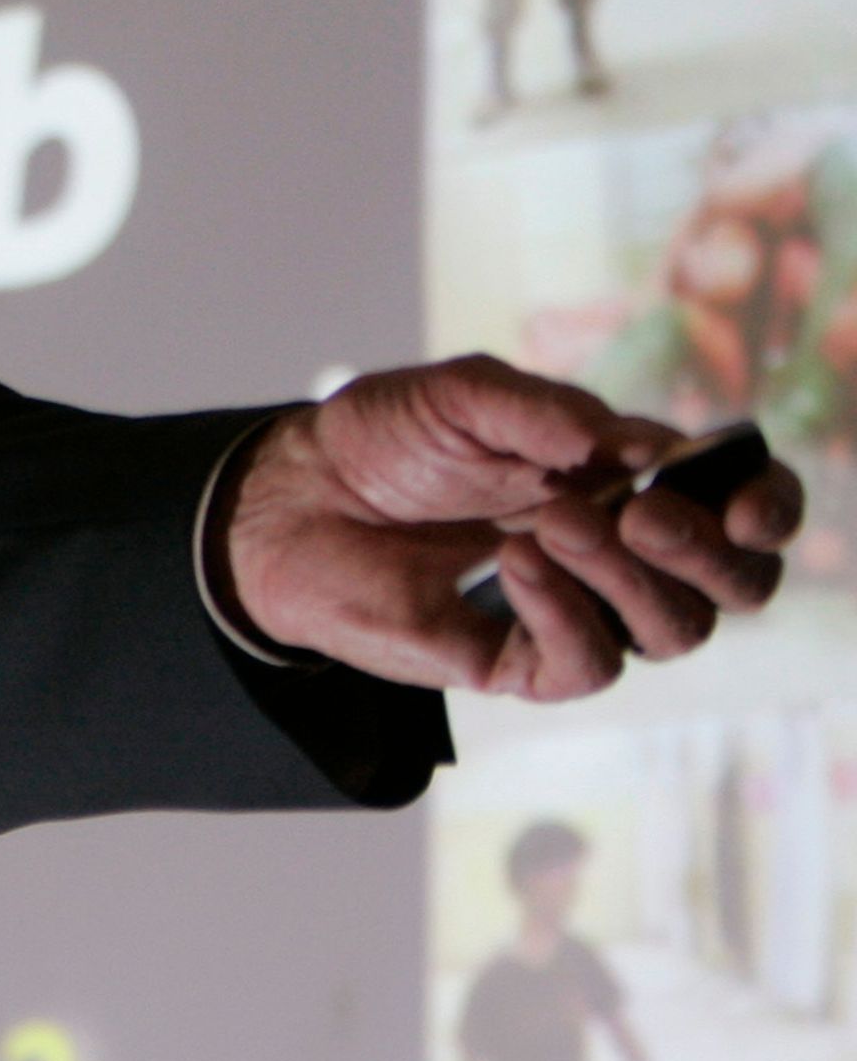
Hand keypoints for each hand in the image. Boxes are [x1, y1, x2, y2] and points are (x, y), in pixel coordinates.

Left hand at [224, 356, 801, 700]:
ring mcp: (573, 610)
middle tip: (643, 511)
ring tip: (553, 524)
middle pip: (733, 585)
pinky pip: (586, 664)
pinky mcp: (515, 660)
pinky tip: (513, 563)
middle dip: (711, 552)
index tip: (745, 500)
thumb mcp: (466, 396)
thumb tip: (637, 445)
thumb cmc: (386, 439)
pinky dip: (565, 613)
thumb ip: (548, 413)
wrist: (293, 497)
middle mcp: (619, 554)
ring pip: (673, 631)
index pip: (742, 511)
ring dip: (630, 578)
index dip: (767, 509)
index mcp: (630, 481)